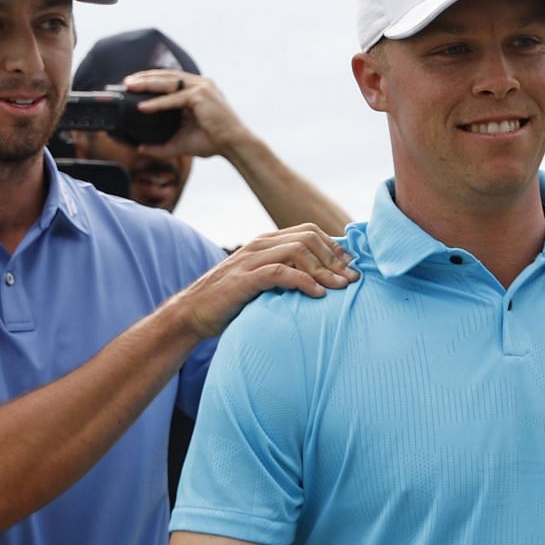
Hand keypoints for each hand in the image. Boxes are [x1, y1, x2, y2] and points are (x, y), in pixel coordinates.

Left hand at [123, 70, 251, 160]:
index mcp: (196, 90)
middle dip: (144, 78)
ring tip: (130, 86)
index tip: (132, 85)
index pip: (169, 80)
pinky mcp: (201, 96)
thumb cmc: (214, 142)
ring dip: (147, 83)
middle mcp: (199, 84)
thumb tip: (141, 149)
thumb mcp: (182, 142)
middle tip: (125, 82)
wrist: (235, 145)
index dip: (150, 80)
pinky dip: (158, 102)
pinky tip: (143, 106)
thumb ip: (161, 145)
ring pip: (168, 82)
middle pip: (166, 76)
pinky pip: (174, 98)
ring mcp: (201, 87)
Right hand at [169, 225, 356, 339]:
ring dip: (324, 270)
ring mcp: (250, 260)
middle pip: (309, 238)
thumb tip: (323, 281)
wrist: (193, 313)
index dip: (335, 247)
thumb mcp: (263, 281)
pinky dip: (304, 282)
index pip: (309, 232)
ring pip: (298, 251)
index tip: (351, 267)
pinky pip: (280, 272)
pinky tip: (318, 295)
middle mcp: (259, 246)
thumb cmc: (232, 301)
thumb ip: (286, 273)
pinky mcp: (243, 280)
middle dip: (335, 258)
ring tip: (340, 288)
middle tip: (352, 280)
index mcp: (266, 242)